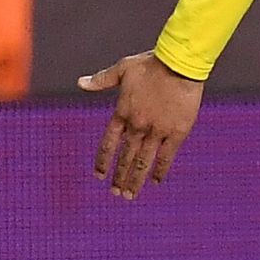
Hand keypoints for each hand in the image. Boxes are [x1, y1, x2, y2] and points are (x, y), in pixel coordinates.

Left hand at [80, 52, 203, 198]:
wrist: (179, 64)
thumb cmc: (151, 64)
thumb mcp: (122, 69)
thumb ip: (101, 80)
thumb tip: (80, 82)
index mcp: (122, 113)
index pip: (108, 144)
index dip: (103, 161)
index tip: (99, 176)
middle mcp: (137, 126)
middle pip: (126, 157)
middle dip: (120, 177)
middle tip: (116, 193)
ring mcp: (157, 130)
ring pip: (143, 161)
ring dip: (135, 179)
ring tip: (130, 195)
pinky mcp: (177, 131)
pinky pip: (167, 156)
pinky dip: (161, 169)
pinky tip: (156, 180)